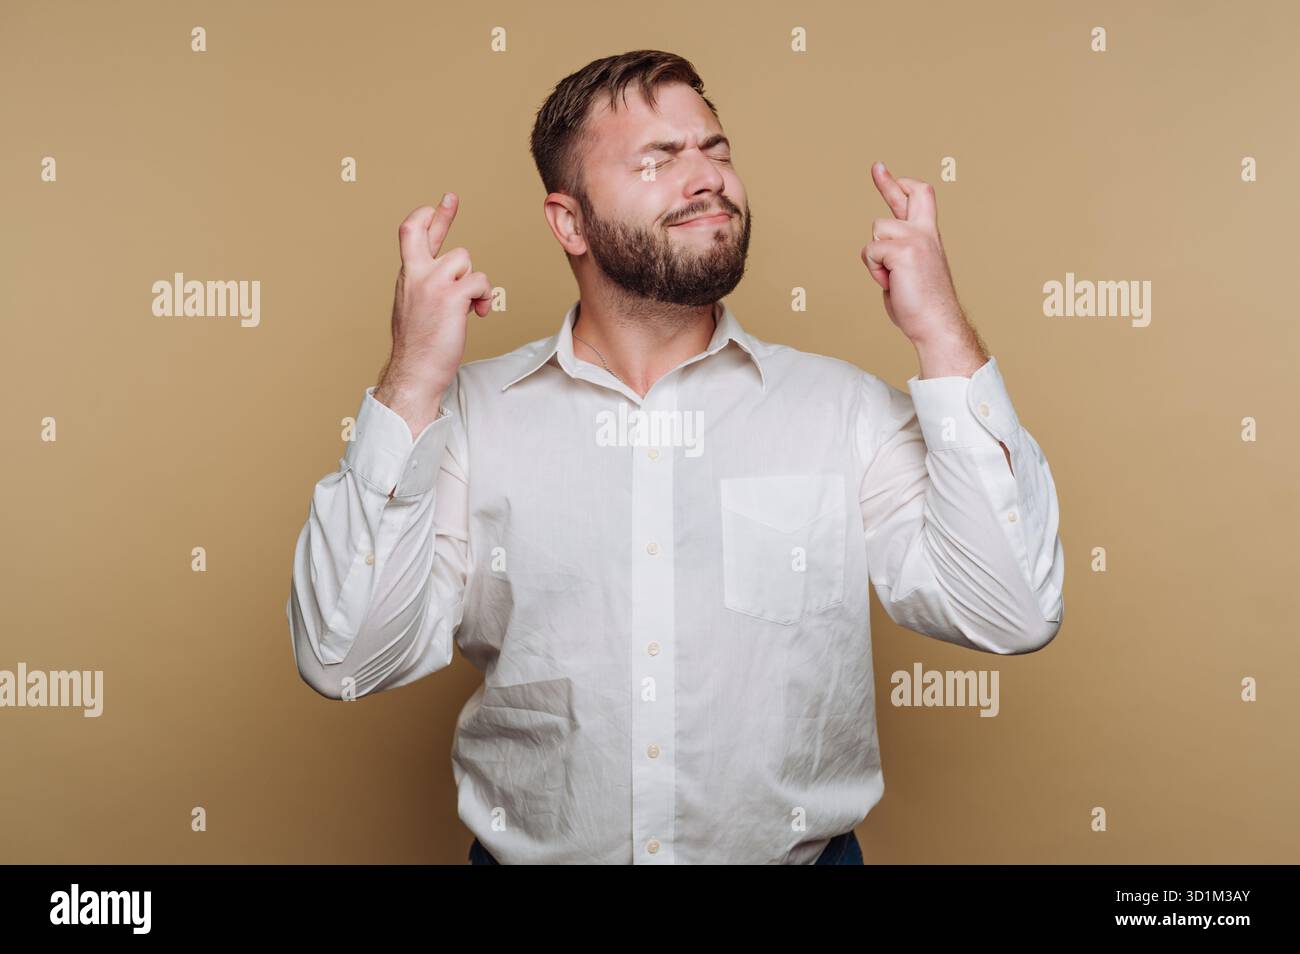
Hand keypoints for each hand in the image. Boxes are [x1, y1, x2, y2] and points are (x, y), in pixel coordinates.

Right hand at [380, 195, 492, 403]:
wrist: (415, 372)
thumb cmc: (419, 347)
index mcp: (407, 276)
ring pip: (465, 260)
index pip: (411, 235)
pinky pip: (480, 282)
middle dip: (441, 215)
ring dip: (474, 281)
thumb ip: (429, 286)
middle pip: (424, 229)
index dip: (427, 218)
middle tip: (451, 198)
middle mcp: (416, 274)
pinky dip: (484, 297)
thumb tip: (453, 278)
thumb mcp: (416, 307)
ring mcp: (432, 283)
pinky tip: (478, 313)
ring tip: (471, 305)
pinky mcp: (451, 297)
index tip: (438, 205)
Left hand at [860, 162, 964, 345]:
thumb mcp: (910, 272)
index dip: (902, 186)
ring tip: (891, 277)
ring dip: (875, 258)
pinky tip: (890, 283)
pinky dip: (874, 270)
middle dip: (888, 182)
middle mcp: (925, 233)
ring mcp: (916, 239)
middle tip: (876, 167)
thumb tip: (880, 255)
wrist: (936, 324)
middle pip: (911, 193)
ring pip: (876, 231)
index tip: (887, 174)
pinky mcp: (903, 251)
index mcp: (928, 237)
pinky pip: (871, 251)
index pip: (920, 200)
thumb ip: (898, 256)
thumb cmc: (922, 307)